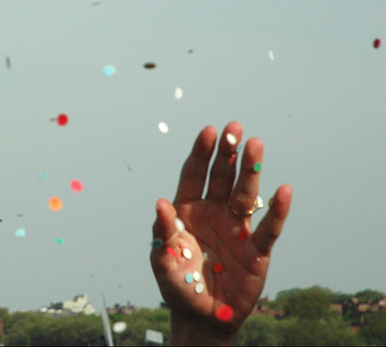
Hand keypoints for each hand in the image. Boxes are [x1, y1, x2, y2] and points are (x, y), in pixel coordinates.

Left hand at [150, 123, 291, 345]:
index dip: (202, 152)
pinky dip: (277, 210)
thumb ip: (162, 232)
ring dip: (251, 171)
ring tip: (256, 144)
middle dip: (228, 153)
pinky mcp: (256, 251)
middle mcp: (213, 213)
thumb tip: (160, 203)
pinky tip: (283, 190)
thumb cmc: (178, 285)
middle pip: (222, 177)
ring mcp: (236, 229)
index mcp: (187, 210)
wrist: (201, 316)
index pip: (194, 174)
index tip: (209, 130)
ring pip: (245, 194)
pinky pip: (268, 227)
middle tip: (235, 127)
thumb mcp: (163, 260)